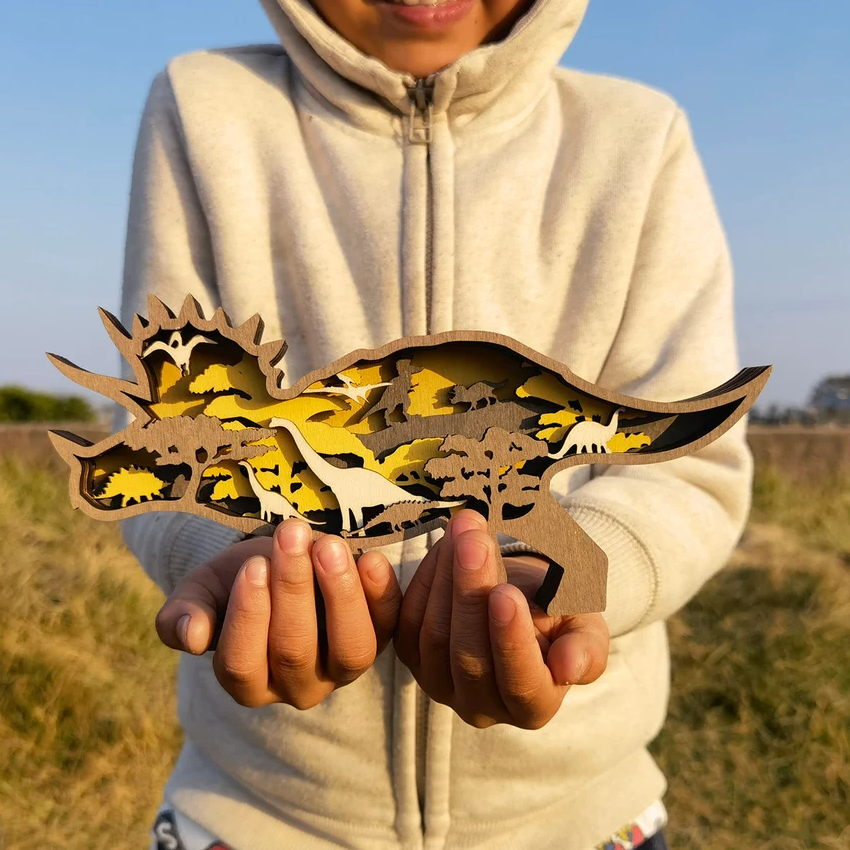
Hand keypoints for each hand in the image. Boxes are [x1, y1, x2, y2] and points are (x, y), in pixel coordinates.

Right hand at [154, 518, 402, 708]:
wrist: (282, 561)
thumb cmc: (239, 580)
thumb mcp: (203, 591)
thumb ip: (184, 614)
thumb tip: (188, 635)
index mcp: (249, 683)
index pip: (242, 665)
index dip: (247, 616)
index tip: (252, 565)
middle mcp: (299, 687)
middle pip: (295, 652)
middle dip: (293, 589)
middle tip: (290, 536)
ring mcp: (344, 668)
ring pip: (351, 650)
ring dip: (340, 593)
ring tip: (327, 545)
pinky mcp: (381, 638)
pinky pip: (389, 625)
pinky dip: (382, 593)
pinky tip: (370, 557)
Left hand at [394, 509, 608, 728]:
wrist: (523, 594)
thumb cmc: (559, 612)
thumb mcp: (586, 625)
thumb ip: (586, 648)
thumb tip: (569, 667)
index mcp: (532, 705)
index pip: (520, 683)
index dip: (511, 640)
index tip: (506, 594)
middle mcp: (483, 706)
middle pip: (470, 656)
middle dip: (471, 593)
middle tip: (475, 543)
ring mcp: (441, 684)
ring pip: (434, 636)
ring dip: (446, 577)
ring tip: (462, 530)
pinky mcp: (413, 657)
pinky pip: (407, 622)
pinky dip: (423, 579)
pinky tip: (441, 544)